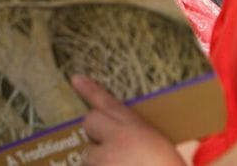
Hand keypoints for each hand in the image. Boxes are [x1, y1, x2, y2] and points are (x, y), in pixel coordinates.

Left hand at [71, 74, 185, 165]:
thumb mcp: (161, 150)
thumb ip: (138, 139)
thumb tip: (114, 137)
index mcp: (138, 130)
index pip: (108, 103)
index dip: (90, 90)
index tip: (75, 78)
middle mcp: (118, 140)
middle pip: (90, 122)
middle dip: (96, 135)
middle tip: (113, 152)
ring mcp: (105, 161)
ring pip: (89, 156)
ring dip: (99, 164)